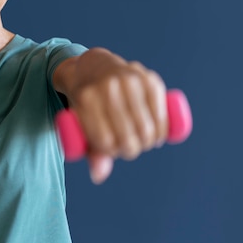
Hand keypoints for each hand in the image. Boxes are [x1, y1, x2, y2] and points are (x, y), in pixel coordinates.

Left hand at [56, 48, 167, 182]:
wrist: (93, 65)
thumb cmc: (87, 102)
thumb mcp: (81, 121)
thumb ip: (91, 150)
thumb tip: (98, 177)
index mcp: (86, 100)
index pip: (106, 142)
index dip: (113, 151)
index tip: (114, 148)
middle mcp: (107, 88)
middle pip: (129, 138)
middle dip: (133, 149)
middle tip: (132, 146)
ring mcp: (129, 80)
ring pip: (147, 128)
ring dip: (149, 142)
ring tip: (145, 141)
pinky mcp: (148, 78)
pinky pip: (161, 113)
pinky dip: (162, 129)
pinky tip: (157, 134)